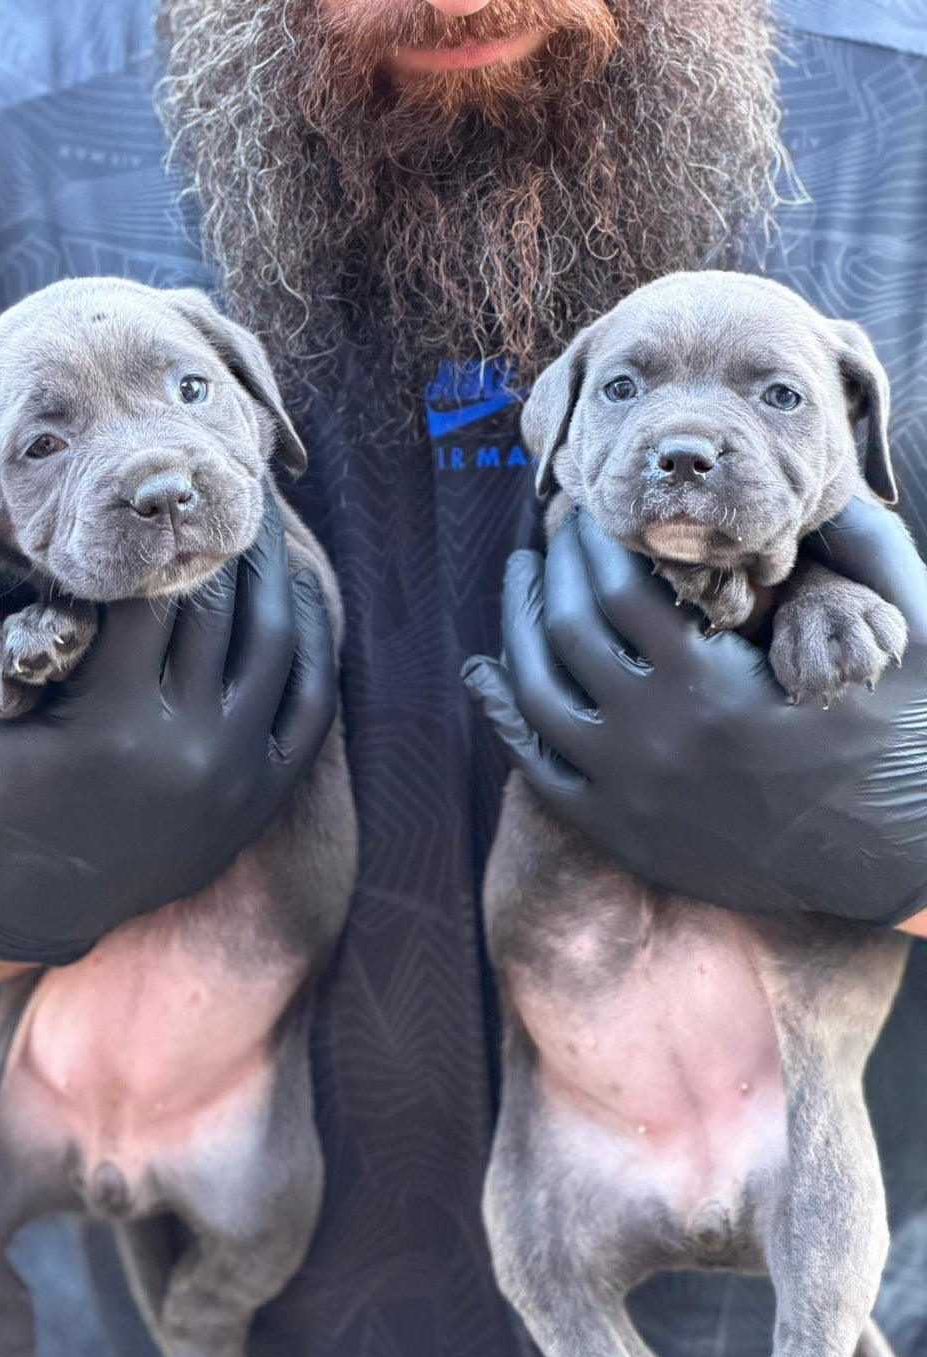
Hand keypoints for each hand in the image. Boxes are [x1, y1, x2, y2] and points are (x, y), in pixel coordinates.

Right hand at [0, 494, 335, 963]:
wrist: (28, 903)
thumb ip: (19, 644)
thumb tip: (69, 555)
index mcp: (109, 728)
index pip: (148, 597)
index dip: (153, 536)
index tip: (163, 490)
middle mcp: (187, 750)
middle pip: (218, 607)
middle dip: (220, 536)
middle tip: (223, 480)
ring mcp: (237, 776)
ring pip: (276, 642)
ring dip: (273, 571)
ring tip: (262, 522)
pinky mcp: (264, 796)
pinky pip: (313, 700)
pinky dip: (314, 639)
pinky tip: (300, 592)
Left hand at [463, 498, 926, 926]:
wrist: (893, 860)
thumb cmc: (903, 740)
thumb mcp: (913, 635)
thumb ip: (870, 546)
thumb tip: (823, 481)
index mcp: (710, 685)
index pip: (616, 584)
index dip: (595, 535)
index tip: (594, 503)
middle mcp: (652, 739)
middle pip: (565, 628)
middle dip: (553, 564)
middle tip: (556, 528)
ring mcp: (626, 791)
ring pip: (532, 692)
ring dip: (515, 624)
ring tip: (523, 578)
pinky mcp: (618, 831)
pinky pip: (534, 766)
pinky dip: (501, 712)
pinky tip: (489, 670)